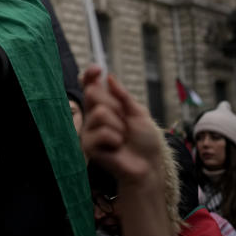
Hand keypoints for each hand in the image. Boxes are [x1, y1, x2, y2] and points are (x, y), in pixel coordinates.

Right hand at [81, 66, 164, 188]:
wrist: (147, 165)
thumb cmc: (145, 141)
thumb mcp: (139, 113)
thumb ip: (123, 96)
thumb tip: (109, 78)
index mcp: (104, 106)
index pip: (91, 86)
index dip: (91, 76)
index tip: (98, 69)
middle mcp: (93, 116)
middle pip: (93, 94)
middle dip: (114, 105)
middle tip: (124, 121)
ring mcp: (89, 130)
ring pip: (99, 113)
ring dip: (118, 125)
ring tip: (123, 137)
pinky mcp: (88, 146)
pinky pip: (102, 132)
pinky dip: (115, 138)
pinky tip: (117, 147)